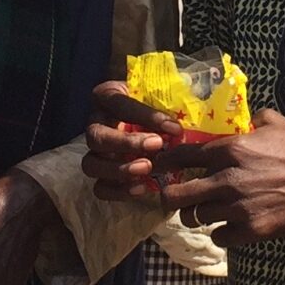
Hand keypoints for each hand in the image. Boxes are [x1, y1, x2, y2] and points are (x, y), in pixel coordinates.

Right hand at [82, 80, 177, 201]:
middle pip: (96, 136)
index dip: (146, 116)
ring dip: (118, 169)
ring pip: (91, 164)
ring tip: (147, 170)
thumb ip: (170, 97)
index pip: (119, 104)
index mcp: (107, 97)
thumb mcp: (162, 94)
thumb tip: (192, 99)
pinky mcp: (101, 175)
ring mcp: (95, 152)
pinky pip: (99, 188)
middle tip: (157, 145)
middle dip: (126, 142)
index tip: (174, 127)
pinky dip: (118, 191)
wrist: (155, 127)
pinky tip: (141, 189)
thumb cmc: (158, 106)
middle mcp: (95, 124)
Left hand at [148, 108, 284, 245]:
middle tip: (179, 198)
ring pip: (197, 218)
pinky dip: (222, 232)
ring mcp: (239, 207)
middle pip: (177, 196)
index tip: (159, 169)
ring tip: (209, 211)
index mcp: (229, 149)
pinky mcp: (253, 230)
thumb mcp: (272, 121)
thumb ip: (245, 122)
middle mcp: (228, 179)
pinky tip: (232, 224)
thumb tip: (231, 122)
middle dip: (172, 197)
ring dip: (200, 215)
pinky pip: (220, 236)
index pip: (179, 157)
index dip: (163, 164)